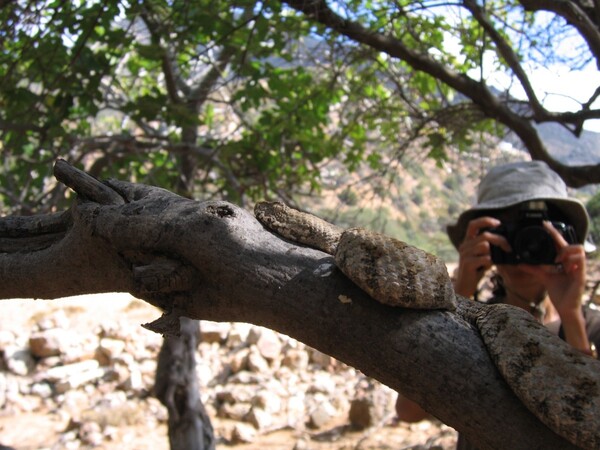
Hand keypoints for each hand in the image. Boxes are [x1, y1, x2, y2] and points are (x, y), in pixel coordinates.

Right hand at [454, 216, 510, 296]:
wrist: (465, 286)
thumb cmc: (476, 270)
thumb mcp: (483, 255)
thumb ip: (490, 247)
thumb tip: (506, 240)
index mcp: (468, 241)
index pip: (473, 224)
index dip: (485, 221)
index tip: (498, 223)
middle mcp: (465, 245)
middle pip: (484, 235)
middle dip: (500, 239)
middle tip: (509, 247)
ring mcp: (465, 254)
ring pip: (484, 245)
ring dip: (495, 252)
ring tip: (498, 259)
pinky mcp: (467, 264)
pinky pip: (484, 258)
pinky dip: (491, 262)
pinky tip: (491, 266)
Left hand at [517, 222, 589, 351]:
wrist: (565, 308)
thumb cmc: (559, 293)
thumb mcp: (544, 277)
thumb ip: (534, 269)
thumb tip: (520, 263)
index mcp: (564, 262)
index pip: (559, 244)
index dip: (553, 233)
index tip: (544, 224)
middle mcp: (572, 263)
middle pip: (568, 243)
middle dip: (557, 234)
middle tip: (546, 228)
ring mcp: (578, 268)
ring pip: (577, 248)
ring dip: (565, 250)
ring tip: (556, 259)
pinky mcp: (581, 275)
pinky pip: (580, 260)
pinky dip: (570, 259)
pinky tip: (562, 264)